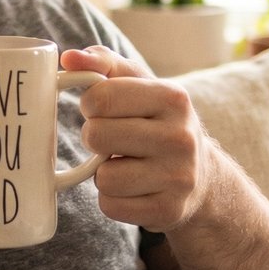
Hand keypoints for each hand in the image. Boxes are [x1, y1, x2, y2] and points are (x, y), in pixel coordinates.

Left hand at [62, 46, 208, 231]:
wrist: (200, 176)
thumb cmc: (156, 121)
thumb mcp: (138, 84)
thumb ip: (101, 64)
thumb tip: (68, 58)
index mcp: (173, 97)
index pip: (101, 96)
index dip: (90, 104)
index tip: (102, 109)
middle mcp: (181, 137)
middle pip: (96, 136)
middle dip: (95, 137)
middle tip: (114, 139)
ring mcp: (178, 177)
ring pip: (102, 177)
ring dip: (103, 172)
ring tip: (125, 164)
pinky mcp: (168, 211)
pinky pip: (110, 206)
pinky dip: (112, 199)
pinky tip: (133, 188)